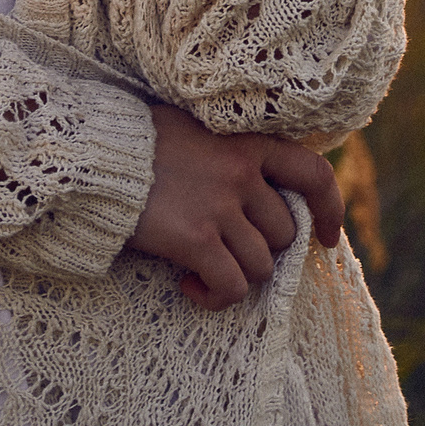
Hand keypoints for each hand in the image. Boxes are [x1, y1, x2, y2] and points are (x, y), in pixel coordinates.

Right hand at [129, 103, 344, 310]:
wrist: (94, 155)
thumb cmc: (137, 141)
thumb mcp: (196, 128)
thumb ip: (230, 152)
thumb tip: (256, 187)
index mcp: (248, 142)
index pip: (314, 173)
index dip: (330, 210)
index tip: (328, 238)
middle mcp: (242, 173)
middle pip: (284, 234)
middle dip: (260, 250)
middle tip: (225, 251)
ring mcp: (221, 207)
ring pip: (261, 265)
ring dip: (236, 276)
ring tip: (203, 270)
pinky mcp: (196, 239)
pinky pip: (231, 286)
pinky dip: (216, 297)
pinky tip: (190, 288)